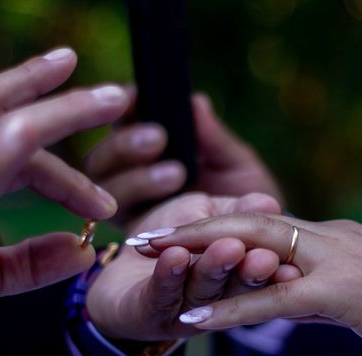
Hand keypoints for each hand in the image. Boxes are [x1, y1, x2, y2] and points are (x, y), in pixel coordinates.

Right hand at [0, 48, 127, 355]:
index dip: (28, 87)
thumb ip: (32, 257)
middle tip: (113, 95)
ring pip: (12, 131)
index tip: (69, 75)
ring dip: (68, 116)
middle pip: (7, 113)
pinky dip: (22, 144)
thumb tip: (81, 248)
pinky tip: (53, 135)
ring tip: (113, 108)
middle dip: (64, 100)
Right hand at [83, 94, 284, 225]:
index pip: (122, 124)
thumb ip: (215, 140)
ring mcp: (130, 212)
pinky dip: (138, 211)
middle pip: (101, 160)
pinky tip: (167, 211)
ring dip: (136, 178)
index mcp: (152, 153)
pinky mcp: (135, 245)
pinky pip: (121, 226)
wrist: (261, 253)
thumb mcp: (238, 167)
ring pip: (107, 191)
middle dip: (125, 145)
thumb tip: (195, 102)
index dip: (122, 109)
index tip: (134, 97)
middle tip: (159, 138)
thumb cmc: (249, 202)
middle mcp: (131, 181)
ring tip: (177, 174)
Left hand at [86, 194, 283, 340]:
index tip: (292, 254)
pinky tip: (174, 254)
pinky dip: (169, 273)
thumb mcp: (203, 213)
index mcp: (237, 274)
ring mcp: (186, 310)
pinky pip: (163, 293)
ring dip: (215, 268)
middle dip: (252, 269)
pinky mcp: (152, 314)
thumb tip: (269, 201)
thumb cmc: (168, 239)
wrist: (117, 271)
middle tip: (265, 258)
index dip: (277, 260)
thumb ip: (233, 210)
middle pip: (239, 284)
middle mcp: (218, 298)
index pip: (261, 266)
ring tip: (224, 248)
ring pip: (204, 289)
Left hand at [128, 213, 361, 355]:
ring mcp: (334, 261)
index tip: (178, 232)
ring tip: (150, 257)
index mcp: (333, 235)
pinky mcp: (340, 295)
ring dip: (199, 255)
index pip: (262, 221)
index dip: (216, 224)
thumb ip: (329, 283)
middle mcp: (327, 237)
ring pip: (252, 249)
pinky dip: (229, 310)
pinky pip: (272, 301)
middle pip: (246, 222)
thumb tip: (300, 290)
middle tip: (144, 234)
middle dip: (192, 227)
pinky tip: (192, 319)